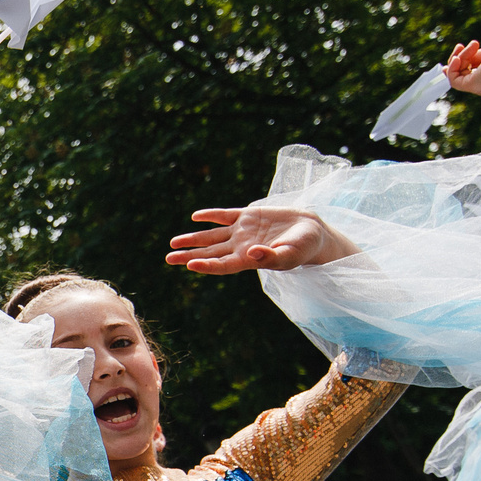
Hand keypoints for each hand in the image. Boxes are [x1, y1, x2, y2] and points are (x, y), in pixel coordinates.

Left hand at [165, 206, 359, 274]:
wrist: (312, 231)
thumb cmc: (303, 249)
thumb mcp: (290, 255)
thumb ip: (271, 257)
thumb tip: (252, 254)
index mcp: (248, 260)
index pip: (222, 265)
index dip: (206, 265)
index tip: (190, 264)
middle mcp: (241, 247)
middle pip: (210, 252)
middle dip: (189, 255)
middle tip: (168, 258)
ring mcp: (242, 231)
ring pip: (212, 235)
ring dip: (194, 238)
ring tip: (173, 243)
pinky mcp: (248, 216)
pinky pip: (224, 215)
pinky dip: (211, 215)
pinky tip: (196, 217)